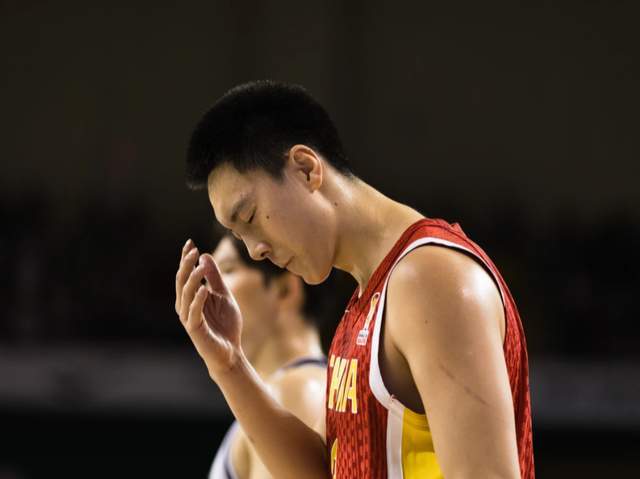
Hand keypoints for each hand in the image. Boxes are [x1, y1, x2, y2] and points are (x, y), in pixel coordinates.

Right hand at [175, 239, 242, 377]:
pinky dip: (198, 300)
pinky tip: (204, 289)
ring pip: (185, 295)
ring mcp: (188, 318)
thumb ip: (215, 277)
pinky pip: (194, 312)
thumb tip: (205, 256)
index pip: (185, 274)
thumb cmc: (225, 324)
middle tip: (192, 250)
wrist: (230, 351)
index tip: (190, 242)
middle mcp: (185, 306)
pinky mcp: (195, 329)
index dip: (185, 259)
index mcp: (190, 297)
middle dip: (186, 265)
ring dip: (193, 280)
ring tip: (200, 267)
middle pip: (182, 281)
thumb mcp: (223, 295)